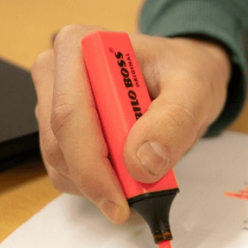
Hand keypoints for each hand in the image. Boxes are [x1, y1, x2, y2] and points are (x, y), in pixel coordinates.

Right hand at [30, 25, 230, 222]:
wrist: (183, 77)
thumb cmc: (184, 74)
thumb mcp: (195, 90)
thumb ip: (172, 122)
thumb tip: (141, 163)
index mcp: (81, 46)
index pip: (70, 114)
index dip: (91, 163)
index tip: (122, 198)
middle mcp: (57, 70)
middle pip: (59, 142)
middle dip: (98, 181)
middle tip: (137, 202)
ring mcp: (52, 101)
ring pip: (59, 162)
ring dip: (99, 184)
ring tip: (142, 177)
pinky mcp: (57, 129)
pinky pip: (66, 171)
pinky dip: (96, 185)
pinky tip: (126, 175)